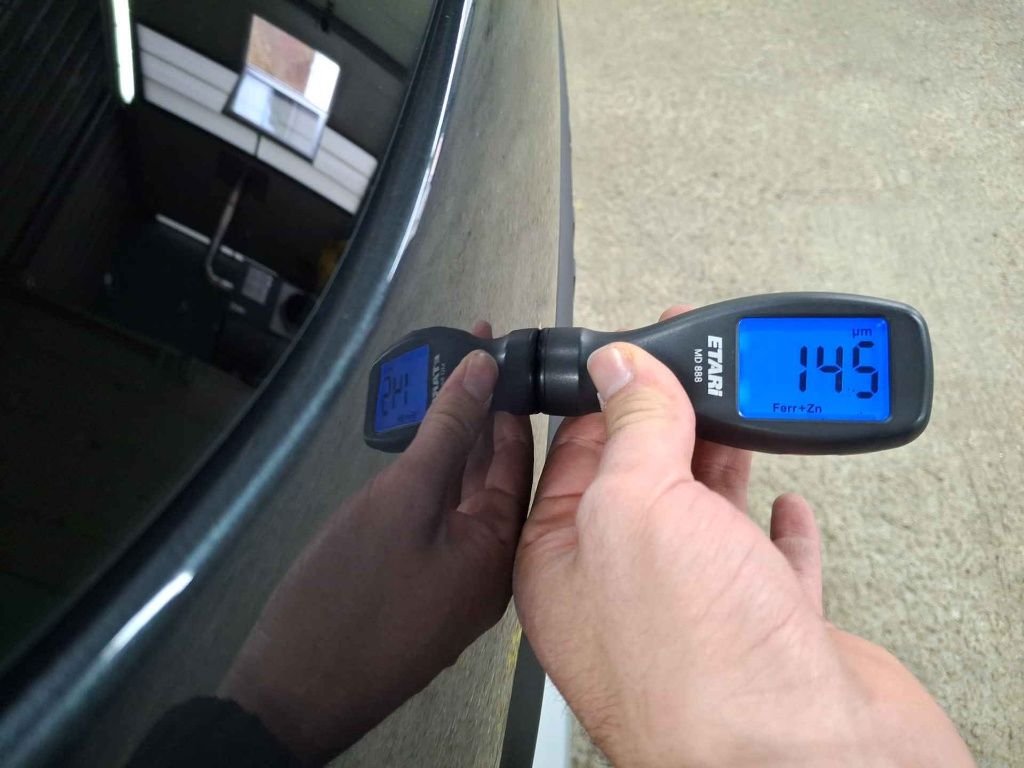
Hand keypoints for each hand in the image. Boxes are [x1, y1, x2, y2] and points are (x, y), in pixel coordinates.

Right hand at [222, 322, 532, 764]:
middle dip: (477, 414)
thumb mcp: (401, 498)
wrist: (292, 689)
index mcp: (501, 547)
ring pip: (461, 495)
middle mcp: (488, 565)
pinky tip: (415, 448)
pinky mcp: (420, 588)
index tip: (496, 349)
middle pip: (491, 472)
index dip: (504, 397)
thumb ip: (446, 431)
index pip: (517, 455)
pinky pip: (437, 521)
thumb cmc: (347, 598)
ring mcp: (454, 580)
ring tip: (436, 388)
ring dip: (450, 444)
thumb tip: (483, 371)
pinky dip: (429, 481)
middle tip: (463, 357)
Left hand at [514, 307, 974, 766]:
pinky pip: (764, 567)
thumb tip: (621, 368)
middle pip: (639, 483)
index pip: (571, 459)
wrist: (801, 761)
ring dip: (716, 463)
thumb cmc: (696, 661)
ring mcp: (698, 615)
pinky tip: (783, 503)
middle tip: (691, 363)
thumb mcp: (639, 507)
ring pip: (701, 519)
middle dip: (663, 419)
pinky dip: (774, 530)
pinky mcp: (767, 634)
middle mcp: (624, 593)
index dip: (602, 397)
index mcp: (564, 565)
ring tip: (734, 411)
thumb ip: (632, 430)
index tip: (634, 352)